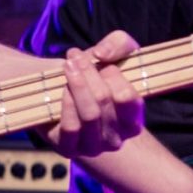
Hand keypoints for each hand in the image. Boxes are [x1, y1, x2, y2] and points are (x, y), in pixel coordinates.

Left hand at [40, 30, 146, 158]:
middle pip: (105, 101)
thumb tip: (102, 54)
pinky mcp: (69, 149)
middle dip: (88, 73)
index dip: (112, 74)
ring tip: (68, 66)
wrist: (59, 89)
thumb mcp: (115, 51)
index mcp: (133, 121)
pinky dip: (66, 103)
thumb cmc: (95, 73)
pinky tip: (63, 88)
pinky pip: (71, 127)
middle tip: (75, 56)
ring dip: (77, 84)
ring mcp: (93, 147)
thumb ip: (119, 44)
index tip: (96, 55)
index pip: (127, 98)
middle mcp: (117, 139)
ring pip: (89, 114)